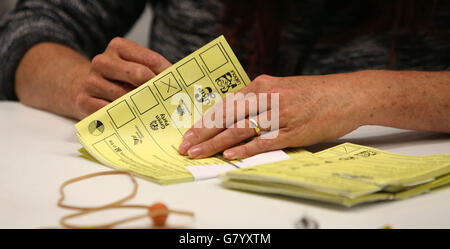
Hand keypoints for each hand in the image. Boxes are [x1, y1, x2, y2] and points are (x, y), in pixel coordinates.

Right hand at [73, 37, 171, 118]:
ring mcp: (91, 81)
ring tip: (154, 113)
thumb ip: (154, 71)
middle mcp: (102, 61)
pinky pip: (111, 111)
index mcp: (118, 47)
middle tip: (170, 101)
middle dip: (156, 88)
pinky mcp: (84, 101)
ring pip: (126, 96)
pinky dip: (125, 117)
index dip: (168, 74)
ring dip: (142, 106)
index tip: (180, 87)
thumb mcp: (134, 67)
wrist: (83, 88)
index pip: (151, 60)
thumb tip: (180, 84)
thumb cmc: (118, 79)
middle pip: (138, 74)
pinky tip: (135, 120)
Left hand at [178, 73, 366, 159]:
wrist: (346, 94)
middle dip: (203, 133)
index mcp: (261, 85)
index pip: (225, 104)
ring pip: (240, 129)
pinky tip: (230, 155)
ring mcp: (279, 114)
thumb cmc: (312, 93)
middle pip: (227, 117)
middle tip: (185, 146)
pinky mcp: (293, 131)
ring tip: (199, 153)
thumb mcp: (280, 88)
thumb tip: (234, 115)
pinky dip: (245, 149)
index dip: (205, 120)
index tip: (190, 133)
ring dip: (216, 143)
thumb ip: (258, 99)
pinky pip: (264, 141)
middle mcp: (266, 97)